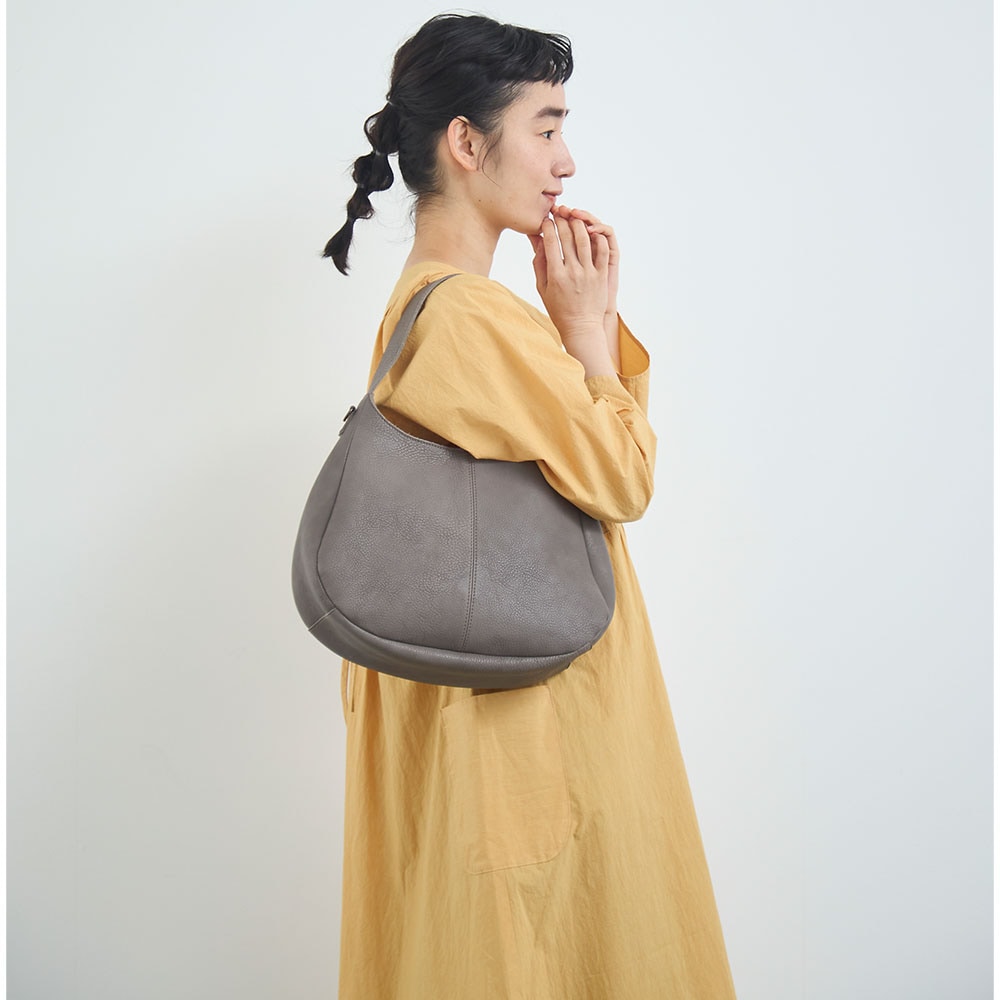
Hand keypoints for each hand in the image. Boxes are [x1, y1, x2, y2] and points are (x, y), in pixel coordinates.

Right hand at [527, 209, 608, 344]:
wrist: (581, 327)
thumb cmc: (558, 309)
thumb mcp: (542, 288)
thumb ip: (539, 263)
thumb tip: (537, 240)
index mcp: (555, 275)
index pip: (551, 241)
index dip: (548, 226)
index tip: (545, 220)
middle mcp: (572, 272)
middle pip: (567, 236)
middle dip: (562, 220)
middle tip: (559, 213)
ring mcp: (589, 273)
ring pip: (585, 239)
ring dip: (579, 223)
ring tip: (574, 217)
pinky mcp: (601, 275)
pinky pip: (602, 250)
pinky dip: (597, 237)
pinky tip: (591, 231)